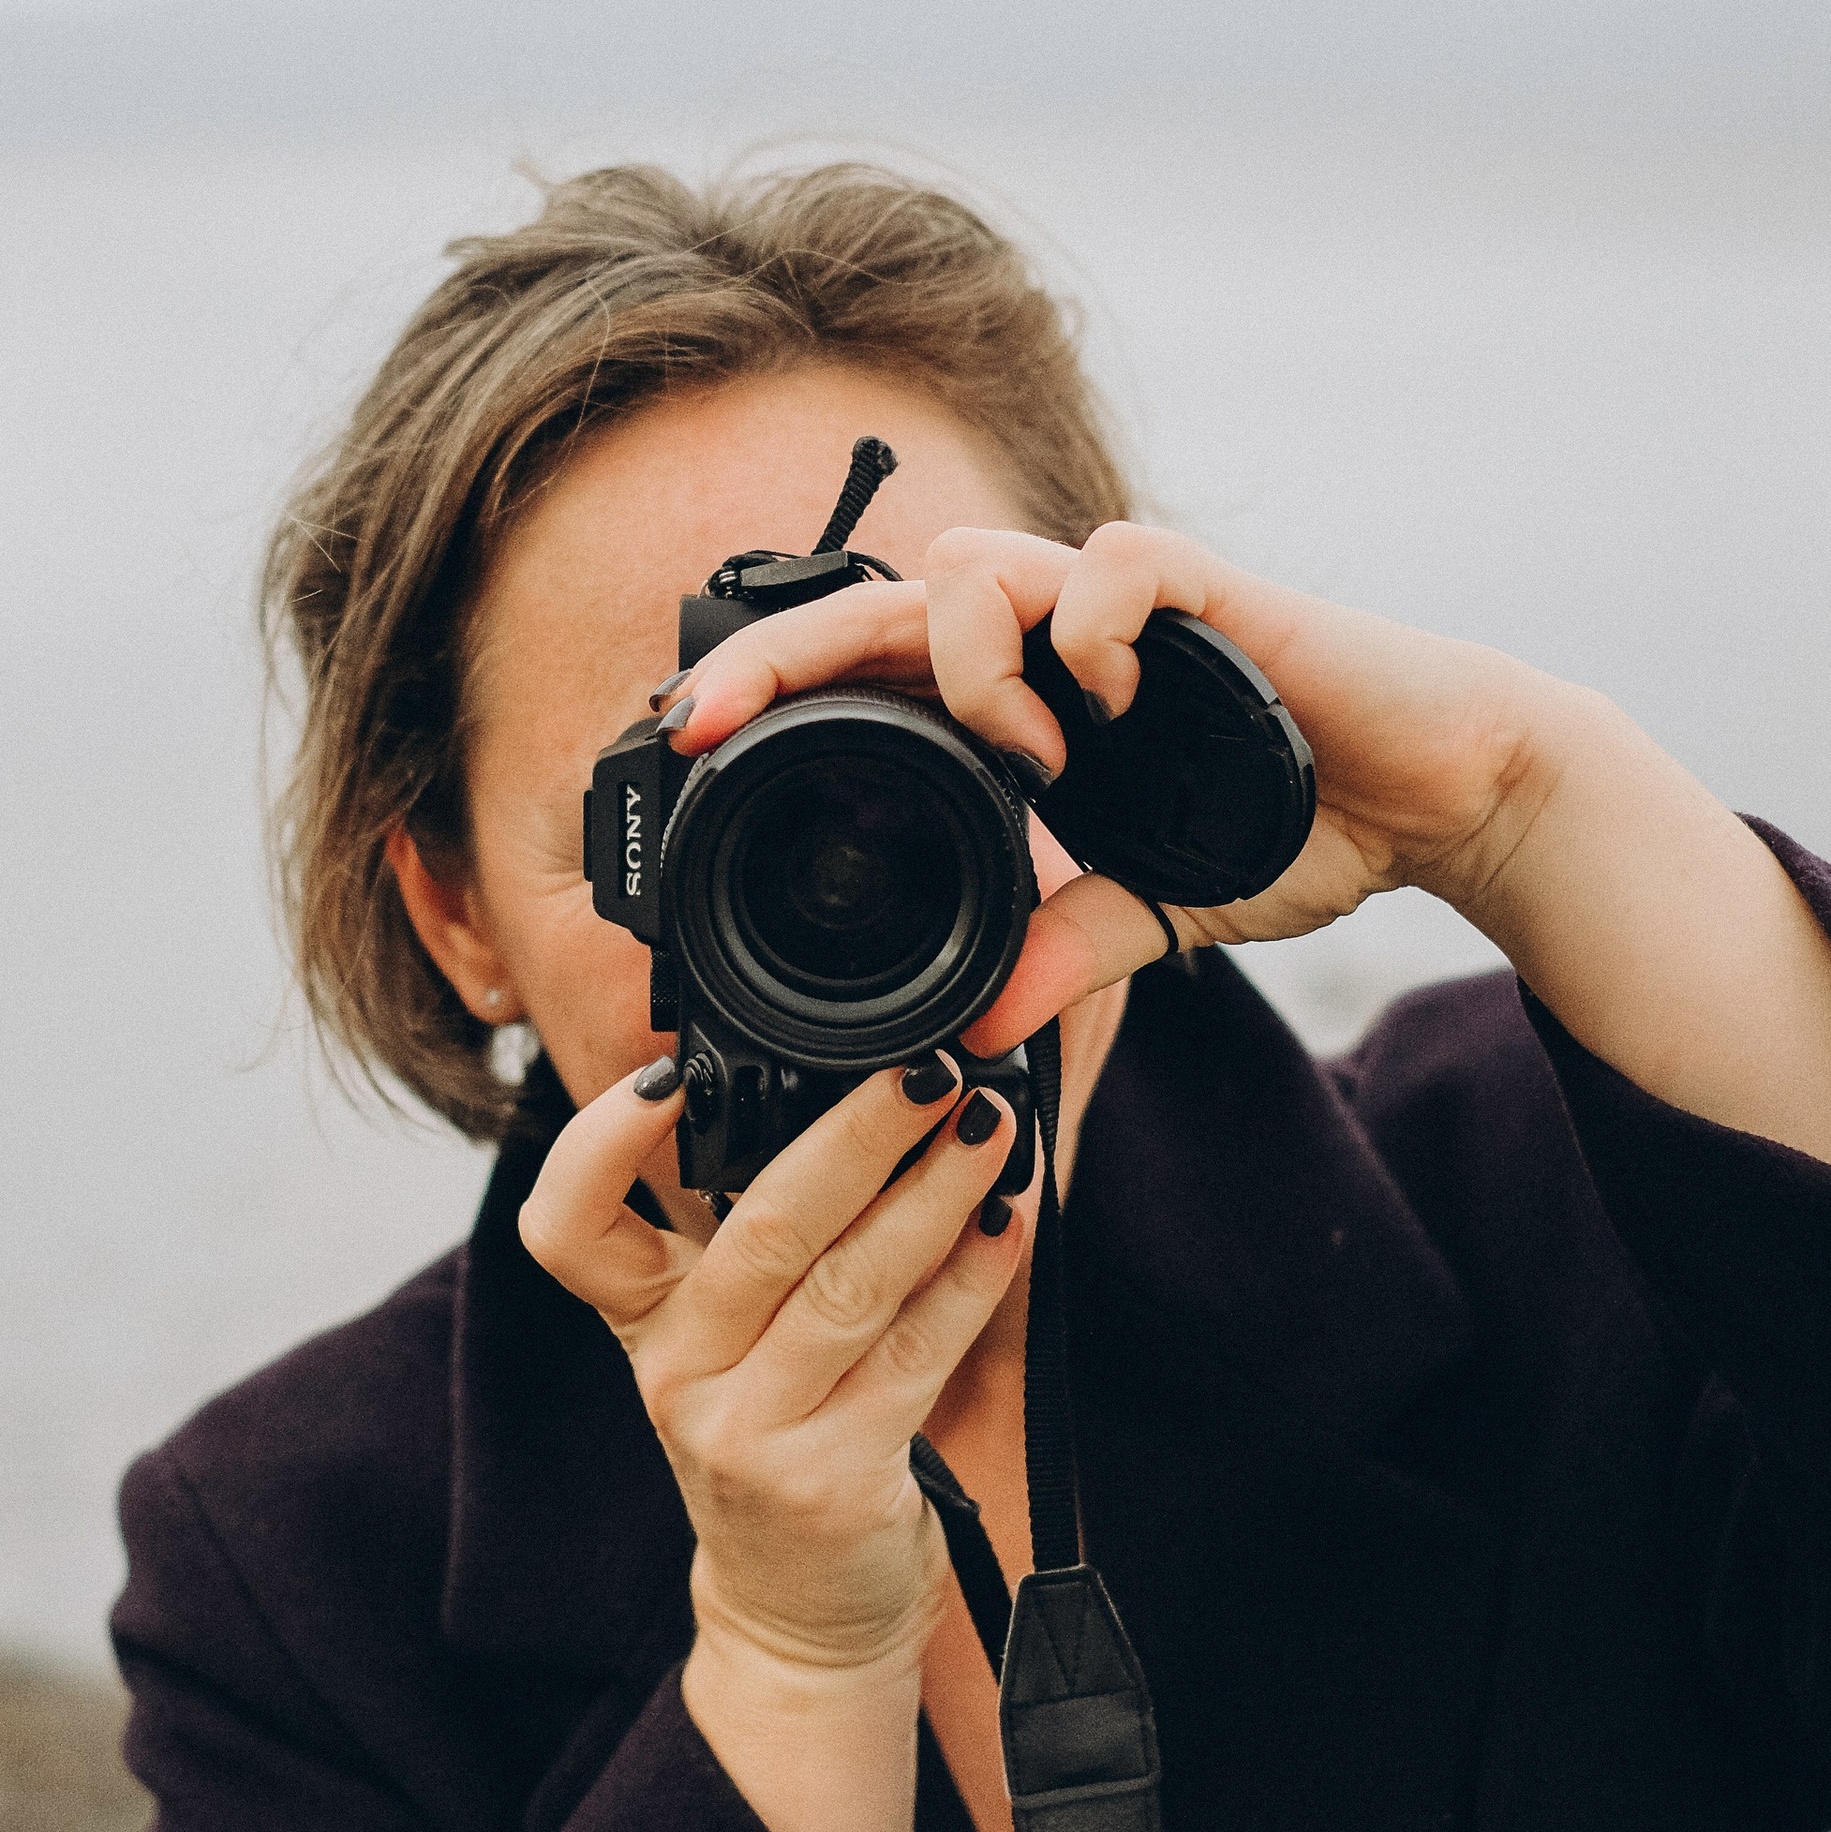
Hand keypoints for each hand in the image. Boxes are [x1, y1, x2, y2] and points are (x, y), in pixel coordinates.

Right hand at [518, 1054, 1025, 1824]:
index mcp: (646, 1317)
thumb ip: (762, 1228)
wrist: (797, 1607)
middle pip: (760, 1229)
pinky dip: (973, 1277)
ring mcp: (749, 1433)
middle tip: (927, 1071)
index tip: (668, 1073)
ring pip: (853, 1283)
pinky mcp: (831, 1480)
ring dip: (936, 1193)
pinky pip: (917, 1353)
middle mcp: (679, 1371)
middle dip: (855, 1135)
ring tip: (993, 1126)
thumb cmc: (776, 1434)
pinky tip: (1010, 1222)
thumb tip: (857, 1093)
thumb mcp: (733, 1335)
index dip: (600, 1145)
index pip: (568, 1225)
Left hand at [655, 523, 1563, 1052]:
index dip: (779, 697)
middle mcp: (1060, 640)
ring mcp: (1126, 608)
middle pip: (885, 596)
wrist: (1438, 793)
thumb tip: (983, 1025)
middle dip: (785, 651)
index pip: (877, 672)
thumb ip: (1065, 948)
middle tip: (710, 718)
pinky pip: (1112, 566)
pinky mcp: (1210, 591)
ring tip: (1028, 761)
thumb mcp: (1154, 913)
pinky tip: (1103, 715)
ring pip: (976, 563)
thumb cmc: (1301, 830)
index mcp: (1033, 702)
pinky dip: (1087, 638)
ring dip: (968, 665)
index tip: (691, 750)